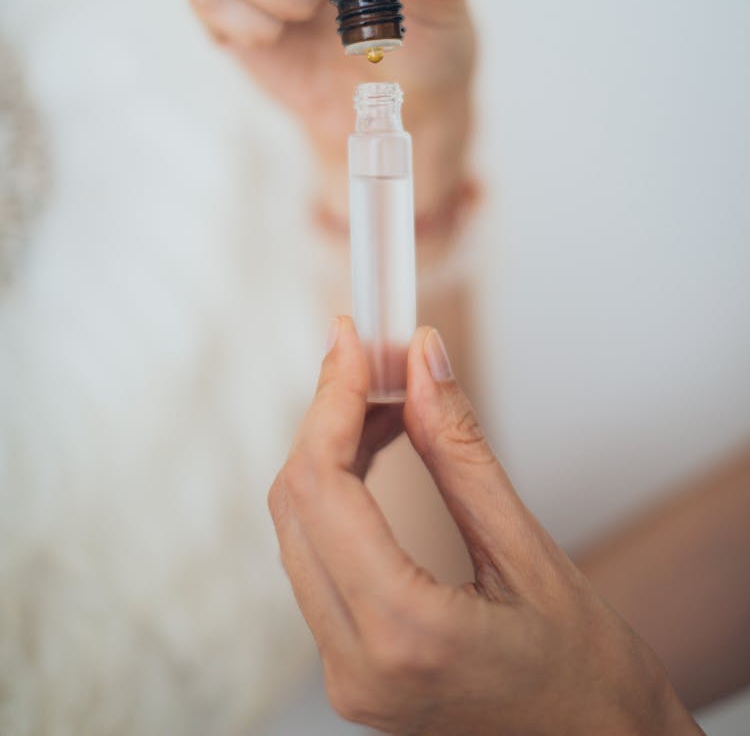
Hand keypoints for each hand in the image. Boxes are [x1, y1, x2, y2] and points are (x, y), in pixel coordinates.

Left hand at [268, 318, 702, 734]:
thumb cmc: (587, 676)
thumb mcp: (530, 552)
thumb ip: (462, 452)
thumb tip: (424, 366)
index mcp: (403, 635)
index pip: (323, 488)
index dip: (332, 399)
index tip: (352, 343)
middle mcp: (356, 664)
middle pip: (297, 504)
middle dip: (328, 417)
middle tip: (372, 359)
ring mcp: (348, 675)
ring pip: (300, 530)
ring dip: (330, 453)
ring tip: (385, 398)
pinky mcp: (354, 669)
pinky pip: (318, 561)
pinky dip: (338, 496)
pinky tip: (376, 453)